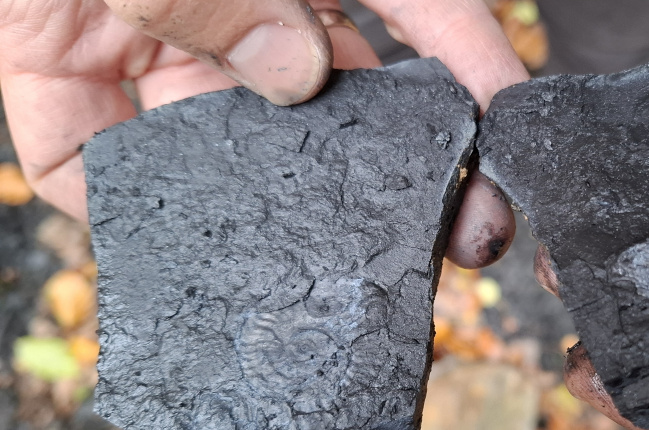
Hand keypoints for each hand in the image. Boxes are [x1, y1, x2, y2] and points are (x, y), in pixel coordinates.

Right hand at [0, 0, 526, 267]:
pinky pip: (407, 0)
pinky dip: (457, 44)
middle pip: (243, 132)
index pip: (84, 158)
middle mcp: (170, 16)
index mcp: (69, 29)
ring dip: (413, 137)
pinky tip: (501, 98)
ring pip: (341, 75)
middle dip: (323, 192)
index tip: (219, 257)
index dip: (141, 216)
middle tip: (393, 246)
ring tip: (476, 205)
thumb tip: (289, 78)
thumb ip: (181, 1)